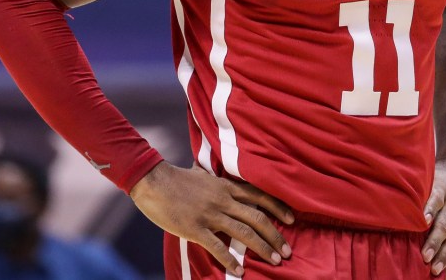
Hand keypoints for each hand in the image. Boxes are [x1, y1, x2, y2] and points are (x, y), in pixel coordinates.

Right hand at [130, 161, 293, 276]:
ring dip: (262, 248)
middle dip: (275, 235)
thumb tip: (219, 177)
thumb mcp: (203, 175)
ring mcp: (210, 214)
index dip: (278, 208)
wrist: (153, 181)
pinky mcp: (195, 228)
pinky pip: (217, 246)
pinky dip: (230, 260)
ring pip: (244, 232)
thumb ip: (216, 180)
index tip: (292, 220)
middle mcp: (223, 200)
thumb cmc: (176, 179)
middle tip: (287, 251)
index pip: (259, 196)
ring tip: (275, 261)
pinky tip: (240, 271)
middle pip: (257, 217)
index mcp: (226, 187)